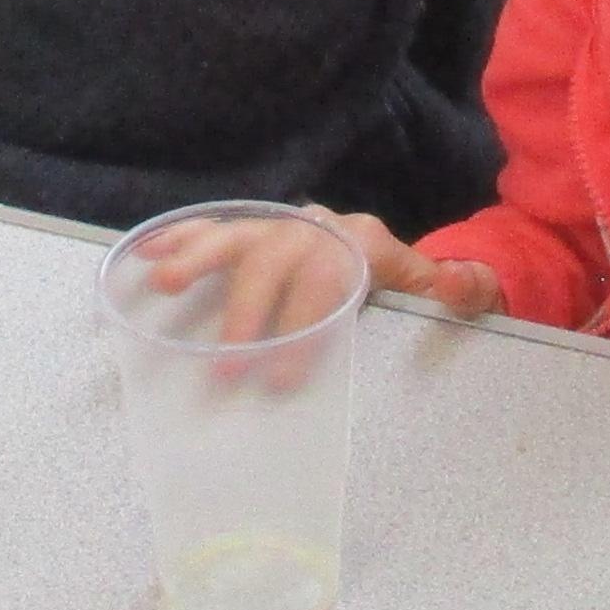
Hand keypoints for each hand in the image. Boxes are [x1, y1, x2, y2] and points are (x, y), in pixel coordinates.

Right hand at [128, 208, 501, 339]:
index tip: (284, 380)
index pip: (332, 280)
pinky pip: (213, 230)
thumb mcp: (447, 286)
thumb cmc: (411, 280)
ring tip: (165, 284)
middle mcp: (313, 230)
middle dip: (248, 313)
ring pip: (238, 237)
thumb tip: (456, 284)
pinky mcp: (251, 233)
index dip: (307, 325)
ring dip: (199, 258)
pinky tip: (147, 255)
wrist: (386, 246)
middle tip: (226, 370)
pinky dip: (180, 238)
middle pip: (276, 261)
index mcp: (361, 243)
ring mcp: (277, 229)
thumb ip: (462, 288)